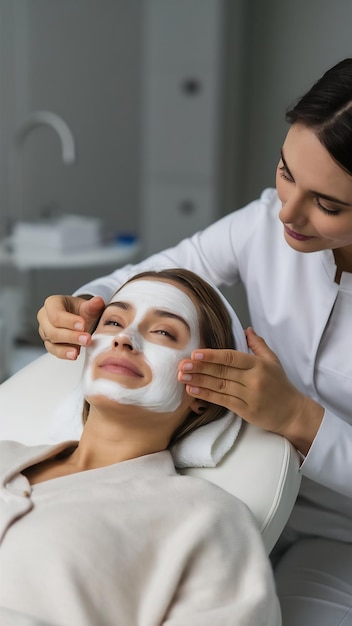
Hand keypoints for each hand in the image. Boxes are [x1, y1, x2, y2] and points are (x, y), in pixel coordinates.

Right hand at [37, 294, 104, 359]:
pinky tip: (73, 355)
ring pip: (51, 342)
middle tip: (86, 339)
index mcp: (52, 304)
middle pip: (52, 330)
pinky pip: (54, 351)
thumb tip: (98, 301)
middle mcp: (45, 317)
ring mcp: (45, 332)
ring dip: (65, 348)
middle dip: (70, 336)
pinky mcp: (49, 343)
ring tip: (77, 352)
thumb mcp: (87, 306)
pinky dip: (63, 354)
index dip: (69, 321)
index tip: (83, 325)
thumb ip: (92, 305)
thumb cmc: (80, 311)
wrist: (79, 320)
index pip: (56, 314)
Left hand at [178, 327, 323, 452]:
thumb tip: (247, 329)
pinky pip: (222, 401)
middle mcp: (254, 379)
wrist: (293, 413)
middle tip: (182, 364)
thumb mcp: (273, 361)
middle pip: (222, 371)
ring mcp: (250, 396)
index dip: (213, 355)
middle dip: (200, 367)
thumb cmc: (281, 385)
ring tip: (182, 376)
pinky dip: (206, 395)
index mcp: (259, 364)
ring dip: (199, 380)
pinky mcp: (246, 411)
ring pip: (219, 386)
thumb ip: (258, 345)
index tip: (195, 353)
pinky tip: (193, 390)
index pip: (232, 357)